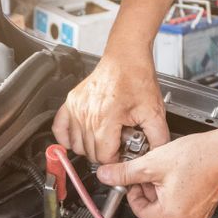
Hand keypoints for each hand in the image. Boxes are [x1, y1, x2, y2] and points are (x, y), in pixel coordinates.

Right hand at [52, 51, 169, 163]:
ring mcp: (76, 108)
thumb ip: (158, 138)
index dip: (116, 160)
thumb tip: (156, 156)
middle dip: (105, 154)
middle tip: (117, 145)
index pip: (104, 157)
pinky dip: (66, 138)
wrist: (125, 56)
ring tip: (104, 139)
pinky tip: (78, 139)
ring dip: (90, 148)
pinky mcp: (71, 102)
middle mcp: (87, 115)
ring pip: (76, 145)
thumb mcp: (154, 111)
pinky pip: (59, 129)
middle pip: (90, 153)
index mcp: (105, 119)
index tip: (123, 154)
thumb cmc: (136, 78)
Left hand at [96, 131, 217, 217]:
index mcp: (172, 213)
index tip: (132, 182)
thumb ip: (125, 172)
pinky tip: (178, 172)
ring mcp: (199, 212)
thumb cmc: (199, 156)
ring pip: (169, 204)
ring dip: (161, 189)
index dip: (133, 195)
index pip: (141, 213)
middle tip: (147, 172)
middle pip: (155, 209)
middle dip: (148, 190)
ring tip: (163, 169)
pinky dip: (176, 189)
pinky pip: (184, 200)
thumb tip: (107, 176)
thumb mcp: (152, 163)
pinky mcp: (206, 204)